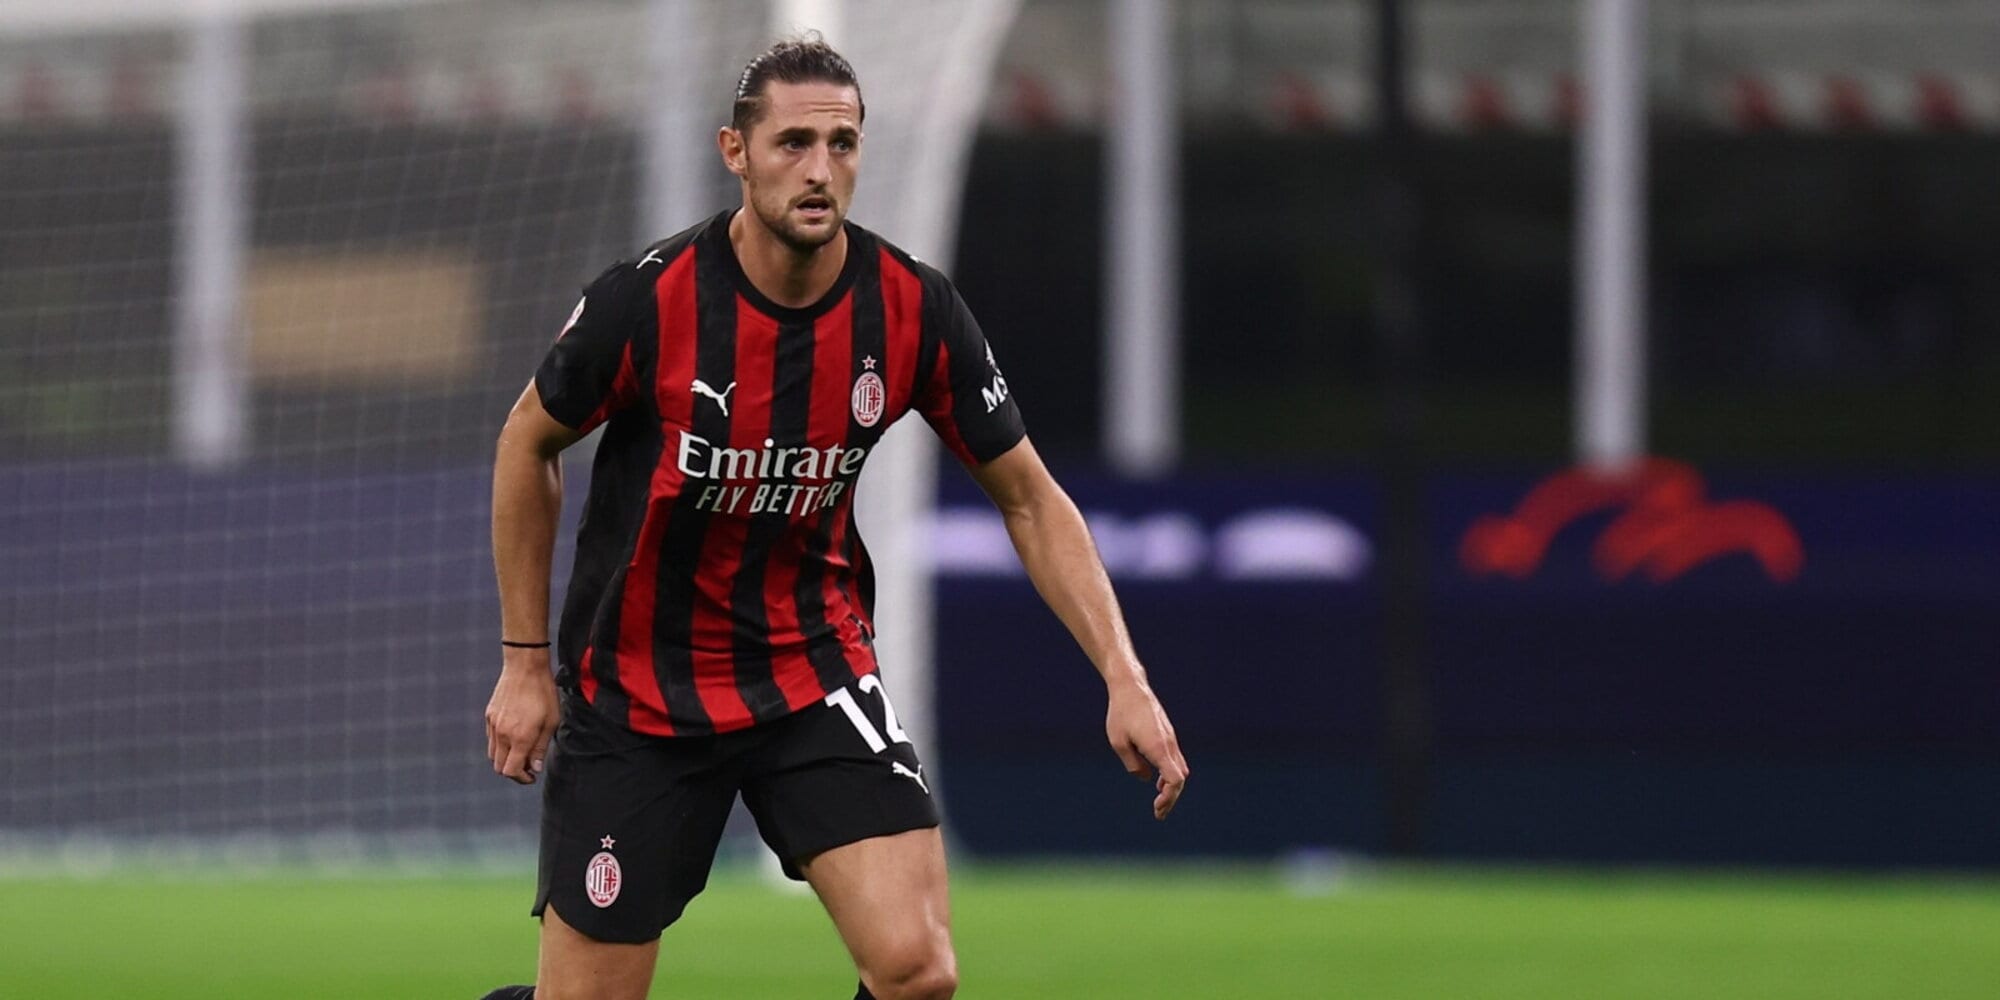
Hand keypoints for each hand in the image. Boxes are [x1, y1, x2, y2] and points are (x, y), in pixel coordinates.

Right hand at [485, 650, 558, 784]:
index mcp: (520, 737)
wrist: (525, 667)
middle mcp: (502, 734)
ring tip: (522, 752)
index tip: (532, 776)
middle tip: (528, 766)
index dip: (522, 779)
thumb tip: (535, 767)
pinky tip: (515, 737)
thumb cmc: (543, 693)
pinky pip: (491, 739)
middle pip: (499, 767)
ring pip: (493, 755)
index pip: (511, 771)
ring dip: (506, 759)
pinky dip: (500, 745)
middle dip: (514, 772)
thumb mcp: (551, 721)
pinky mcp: (489, 716)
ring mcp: (493, 725)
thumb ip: (541, 747)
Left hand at [1105, 676, 1188, 819]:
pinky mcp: (1167, 734)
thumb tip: (1145, 779)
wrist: (1130, 687)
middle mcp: (1169, 744)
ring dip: (1171, 787)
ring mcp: (1170, 738)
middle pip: (1179, 778)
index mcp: (1158, 747)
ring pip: (1179, 769)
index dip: (1169, 797)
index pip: (1175, 779)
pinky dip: (1169, 774)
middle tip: (1158, 813)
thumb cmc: (1121, 714)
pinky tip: (1158, 781)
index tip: (1157, 807)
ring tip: (1159, 803)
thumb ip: (1133, 765)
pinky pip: (1174, 760)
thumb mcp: (1119, 743)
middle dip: (1171, 798)